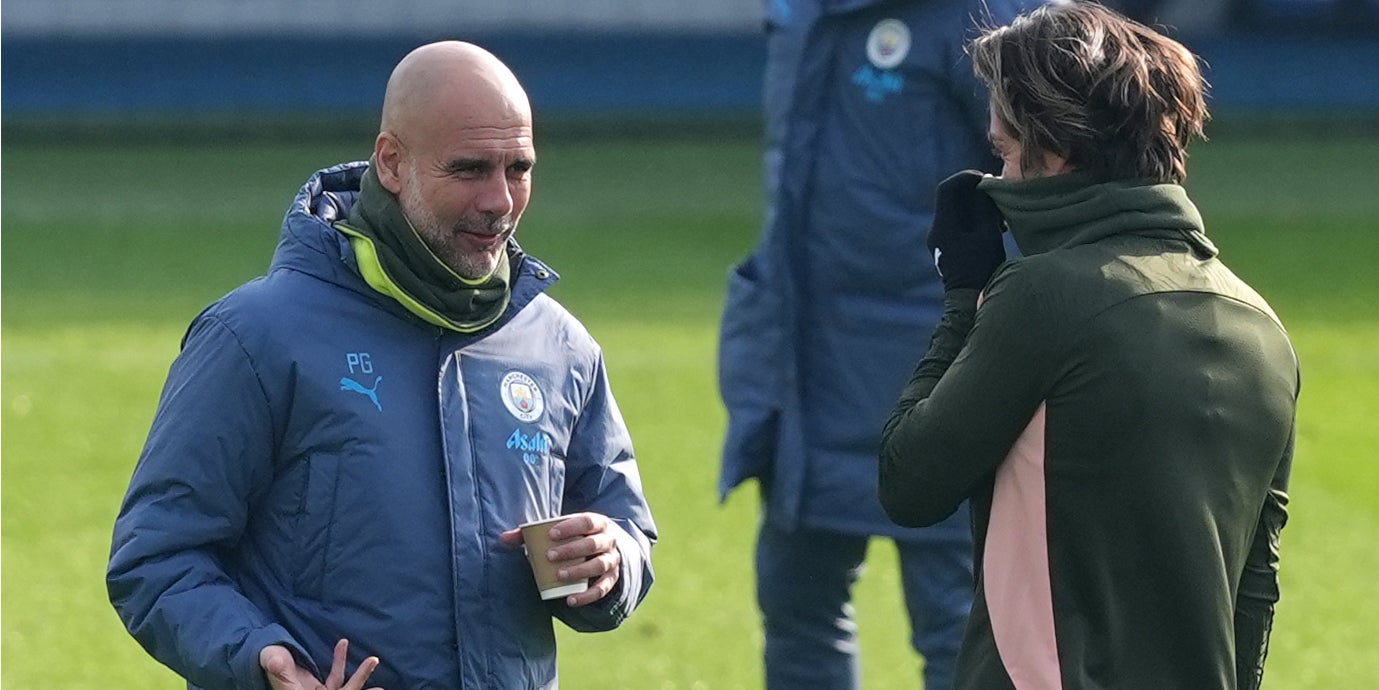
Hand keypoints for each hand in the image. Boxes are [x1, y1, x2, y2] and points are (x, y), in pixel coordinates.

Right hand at [260, 639, 380, 689]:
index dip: (348, 688)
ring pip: (345, 688)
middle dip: (358, 687)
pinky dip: (341, 661)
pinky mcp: (322, 687)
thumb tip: (275, 661)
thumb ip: (275, 663)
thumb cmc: (269, 661)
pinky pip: (337, 676)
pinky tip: (343, 644)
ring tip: (374, 662)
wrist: (267, 660)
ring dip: (360, 676)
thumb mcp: (271, 661)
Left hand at [500, 512, 622, 606]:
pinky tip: (570, 600)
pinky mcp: (612, 578)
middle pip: (593, 544)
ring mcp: (612, 560)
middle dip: (572, 550)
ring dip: (580, 571)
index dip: (570, 527)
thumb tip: (502, 538)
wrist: (605, 549)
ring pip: (599, 565)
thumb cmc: (575, 537)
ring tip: (559, 576)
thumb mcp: (561, 531)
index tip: (551, 534)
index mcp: (597, 523)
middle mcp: (609, 540)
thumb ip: (532, 534)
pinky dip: (588, 596)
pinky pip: (603, 588)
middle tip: (550, 556)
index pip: (587, 521)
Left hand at [926, 170, 1005, 290]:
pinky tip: (993, 229)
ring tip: (998, 218)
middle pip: (951, 199)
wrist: (969, 299)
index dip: (965, 178)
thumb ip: (984, 207)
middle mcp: (936, 230)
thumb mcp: (988, 233)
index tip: (985, 179)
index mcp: (944, 224)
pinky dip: (973, 220)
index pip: (946, 188)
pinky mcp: (945, 247)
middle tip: (995, 197)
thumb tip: (982, 187)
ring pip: (955, 212)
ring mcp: (938, 239)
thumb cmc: (982, 266)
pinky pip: (956, 225)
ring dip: (975, 208)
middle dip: (973, 194)